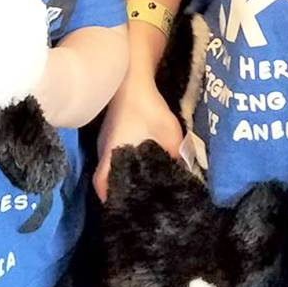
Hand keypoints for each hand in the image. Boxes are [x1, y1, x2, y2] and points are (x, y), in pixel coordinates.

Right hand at [93, 75, 182, 201]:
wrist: (132, 77)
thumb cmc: (147, 108)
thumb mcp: (169, 135)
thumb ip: (176, 157)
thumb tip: (185, 175)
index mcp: (113, 155)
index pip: (102, 185)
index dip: (110, 199)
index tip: (123, 210)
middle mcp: (104, 150)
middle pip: (105, 178)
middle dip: (118, 190)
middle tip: (136, 201)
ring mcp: (105, 139)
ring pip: (110, 165)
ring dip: (122, 174)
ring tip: (140, 185)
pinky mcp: (111, 129)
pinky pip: (114, 153)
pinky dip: (124, 161)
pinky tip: (139, 161)